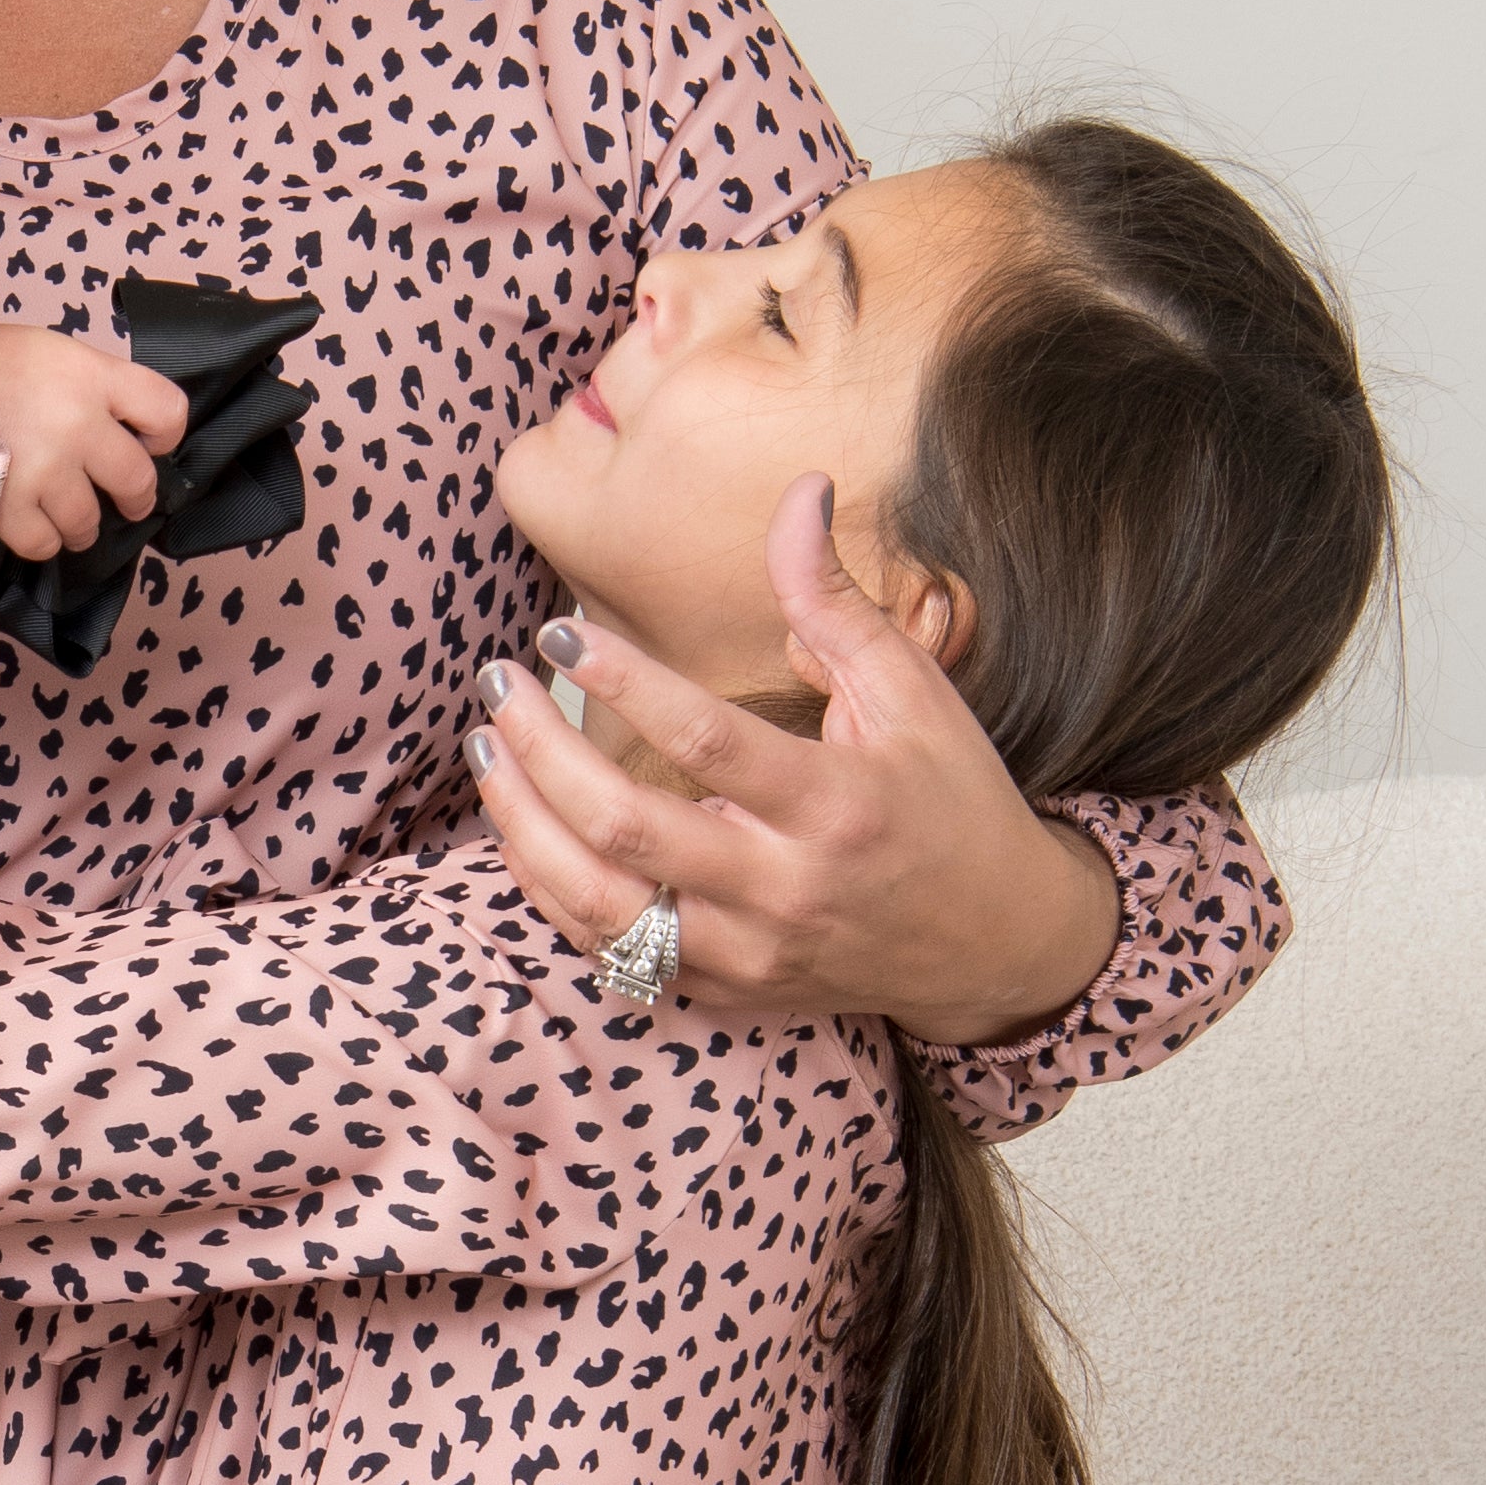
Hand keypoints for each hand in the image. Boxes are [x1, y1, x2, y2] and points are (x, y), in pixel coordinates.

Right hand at [0, 318, 190, 560]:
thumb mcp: (54, 353)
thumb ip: (95, 388)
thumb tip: (124, 429)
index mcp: (93, 379)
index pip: (168, 412)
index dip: (164, 434)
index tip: (148, 441)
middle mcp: (78, 427)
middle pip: (137, 480)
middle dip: (135, 496)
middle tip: (125, 499)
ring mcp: (45, 472)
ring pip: (88, 522)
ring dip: (82, 524)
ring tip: (66, 512)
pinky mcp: (8, 508)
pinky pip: (44, 544)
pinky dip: (42, 539)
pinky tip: (31, 521)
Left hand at [468, 481, 1122, 1043]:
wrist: (997, 943)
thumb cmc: (951, 801)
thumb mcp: (912, 692)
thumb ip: (835, 600)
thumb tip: (798, 492)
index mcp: (836, 805)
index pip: (706, 740)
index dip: (623, 682)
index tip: (556, 634)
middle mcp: (784, 890)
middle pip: (626, 829)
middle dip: (541, 751)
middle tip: (498, 685)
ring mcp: (749, 954)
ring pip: (599, 905)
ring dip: (523, 825)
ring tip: (488, 750)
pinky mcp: (726, 992)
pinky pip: (610, 954)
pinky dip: (551, 891)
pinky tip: (521, 828)